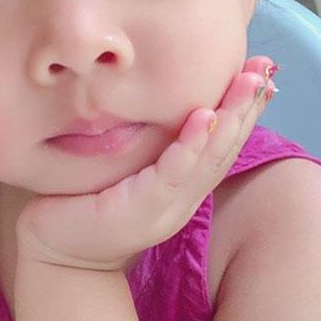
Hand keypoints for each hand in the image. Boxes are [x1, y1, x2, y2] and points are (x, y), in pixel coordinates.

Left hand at [15, 55, 277, 272]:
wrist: (53, 251)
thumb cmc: (85, 202)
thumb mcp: (126, 168)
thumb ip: (150, 144)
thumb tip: (163, 101)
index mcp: (183, 188)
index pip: (223, 145)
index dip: (246, 111)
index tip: (265, 74)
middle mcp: (183, 200)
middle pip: (226, 148)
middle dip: (248, 106)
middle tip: (267, 69)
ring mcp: (165, 208)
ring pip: (209, 159)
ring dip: (232, 118)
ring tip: (249, 84)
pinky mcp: (140, 210)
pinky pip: (173, 173)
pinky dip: (192, 144)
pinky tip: (205, 117)